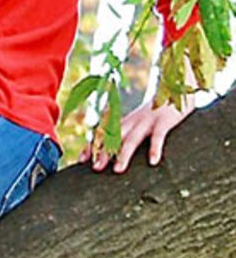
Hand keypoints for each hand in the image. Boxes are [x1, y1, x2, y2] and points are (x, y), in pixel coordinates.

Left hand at [80, 96, 194, 173]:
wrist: (177, 87)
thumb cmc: (158, 111)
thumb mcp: (141, 121)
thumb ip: (130, 133)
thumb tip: (117, 152)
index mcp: (126, 121)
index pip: (105, 134)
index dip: (93, 145)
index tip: (81, 159)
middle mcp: (133, 121)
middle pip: (115, 137)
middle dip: (104, 152)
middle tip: (95, 168)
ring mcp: (148, 121)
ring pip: (133, 139)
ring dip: (123, 154)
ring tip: (118, 170)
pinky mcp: (164, 121)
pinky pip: (158, 136)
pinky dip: (155, 148)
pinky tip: (153, 161)